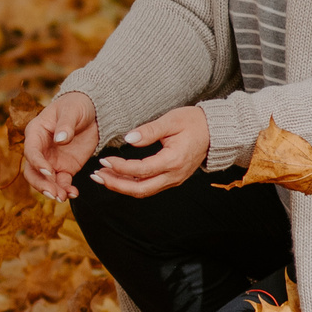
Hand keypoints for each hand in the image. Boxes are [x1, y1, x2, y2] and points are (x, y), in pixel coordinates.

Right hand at [22, 90, 98, 200]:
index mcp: (36, 133)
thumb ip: (65, 125)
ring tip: (64, 197)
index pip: (31, 151)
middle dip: (41, 184)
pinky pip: (62, 183)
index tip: (49, 172)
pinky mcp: (65, 168)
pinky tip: (74, 193)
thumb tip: (60, 139)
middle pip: (32, 171)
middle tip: (54, 193)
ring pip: (45, 181)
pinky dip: (66, 190)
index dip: (37, 163)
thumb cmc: (76, 106)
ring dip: (52, 190)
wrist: (92, 112)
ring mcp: (52, 161)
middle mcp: (40, 149)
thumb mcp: (72, 111)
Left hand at [91, 106, 209, 197]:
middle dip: (116, 185)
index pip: (141, 170)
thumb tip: (128, 138)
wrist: (215, 132)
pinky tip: (118, 176)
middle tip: (96, 176)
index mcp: (173, 160)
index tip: (104, 160)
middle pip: (140, 189)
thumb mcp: (171, 121)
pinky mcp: (173, 179)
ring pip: (144, 191)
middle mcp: (174, 175)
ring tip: (102, 177)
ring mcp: (174, 180)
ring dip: (122, 186)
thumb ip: (149, 131)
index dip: (120, 167)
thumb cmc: (194, 123)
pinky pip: (150, 187)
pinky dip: (132, 184)